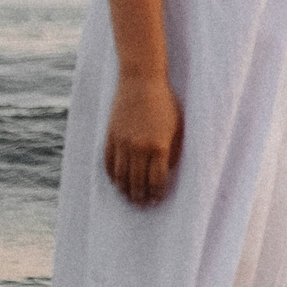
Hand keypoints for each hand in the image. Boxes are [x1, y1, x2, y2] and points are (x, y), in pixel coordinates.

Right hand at [105, 70, 184, 205]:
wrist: (141, 81)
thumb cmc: (165, 102)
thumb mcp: (177, 126)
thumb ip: (173, 150)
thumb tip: (167, 171)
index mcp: (159, 146)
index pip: (156, 180)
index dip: (157, 193)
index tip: (157, 200)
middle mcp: (139, 148)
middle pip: (137, 182)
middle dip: (140, 197)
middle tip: (143, 205)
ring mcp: (122, 143)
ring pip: (121, 177)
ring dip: (125, 190)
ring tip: (129, 198)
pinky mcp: (110, 137)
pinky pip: (109, 163)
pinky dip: (112, 176)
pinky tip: (117, 182)